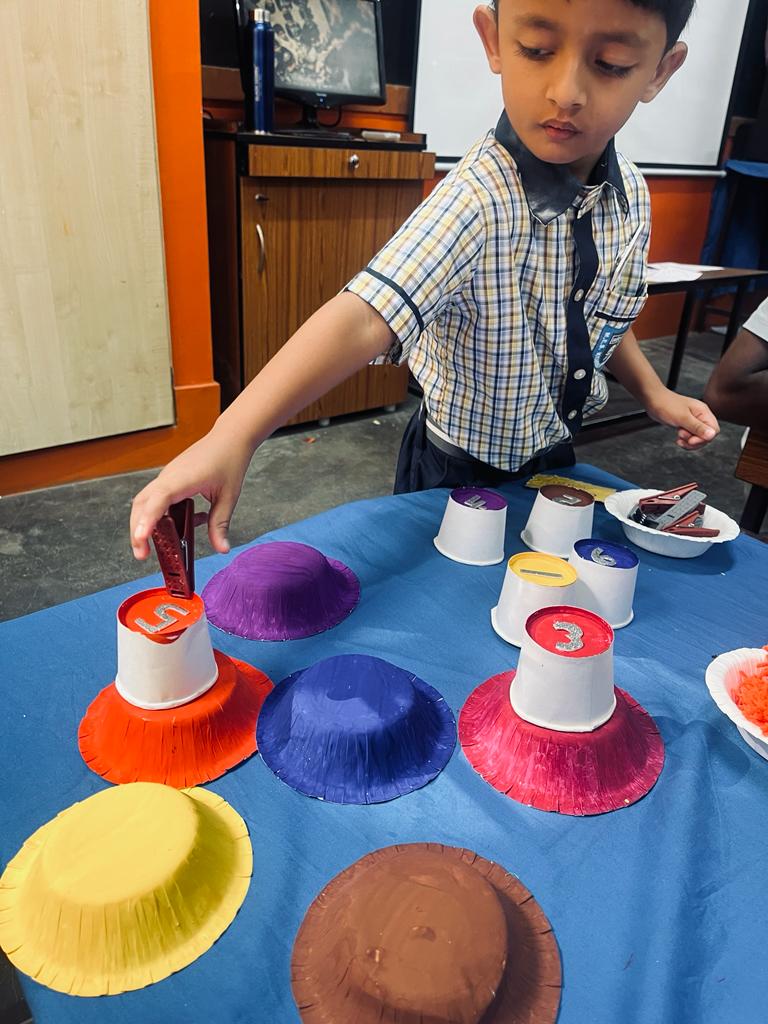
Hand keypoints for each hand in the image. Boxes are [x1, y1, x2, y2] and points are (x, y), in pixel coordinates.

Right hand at [130, 428, 253, 559]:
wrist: (229, 438)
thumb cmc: (228, 461)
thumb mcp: (228, 497)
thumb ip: (221, 524)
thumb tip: (221, 549)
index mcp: (182, 479)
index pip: (157, 500)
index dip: (147, 520)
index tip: (141, 538)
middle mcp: (168, 478)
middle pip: (142, 505)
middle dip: (138, 529)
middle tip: (142, 554)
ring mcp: (167, 478)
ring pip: (146, 502)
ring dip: (145, 524)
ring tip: (150, 547)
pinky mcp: (170, 480)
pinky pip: (158, 500)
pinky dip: (160, 516)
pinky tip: (181, 526)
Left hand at [645, 388, 719, 449]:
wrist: (653, 400)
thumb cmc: (666, 405)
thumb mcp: (682, 418)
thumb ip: (697, 427)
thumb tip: (712, 435)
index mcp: (703, 412)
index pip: (714, 430)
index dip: (704, 438)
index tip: (691, 440)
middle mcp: (700, 416)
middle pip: (706, 436)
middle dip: (695, 441)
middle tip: (682, 436)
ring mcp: (693, 421)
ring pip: (698, 438)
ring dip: (689, 441)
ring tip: (679, 436)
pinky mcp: (685, 424)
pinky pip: (690, 437)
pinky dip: (685, 440)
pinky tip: (678, 439)